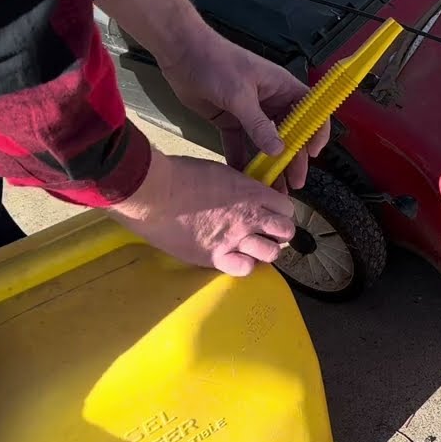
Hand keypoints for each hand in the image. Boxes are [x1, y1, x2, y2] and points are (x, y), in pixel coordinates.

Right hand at [107, 151, 295, 275]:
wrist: (154, 193)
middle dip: (279, 233)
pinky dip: (244, 265)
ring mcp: (235, 239)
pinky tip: (234, 258)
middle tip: (266, 233)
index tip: (271, 213)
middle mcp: (250, 217)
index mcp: (252, 192)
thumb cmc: (181, 174)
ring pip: (271, 253)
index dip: (281, 212)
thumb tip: (247, 194)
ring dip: (265, 251)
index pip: (286, 207)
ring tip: (252, 248)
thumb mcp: (221, 172)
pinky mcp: (215, 257)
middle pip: (286, 231)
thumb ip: (240, 186)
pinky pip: (244, 269)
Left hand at [159, 30, 329, 189]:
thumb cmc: (216, 64)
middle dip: (293, 158)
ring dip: (269, 163)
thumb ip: (258, 125)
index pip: (310, 111)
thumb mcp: (239, 95)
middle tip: (295, 183)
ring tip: (273, 187)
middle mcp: (270, 101)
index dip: (316, 132)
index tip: (313, 154)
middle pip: (289, 133)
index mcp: (282, 88)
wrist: (181, 52)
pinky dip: (241, 159)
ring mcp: (250, 112)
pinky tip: (243, 177)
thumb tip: (279, 151)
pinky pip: (240, 143)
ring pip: (265, 142)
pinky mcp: (230, 119)